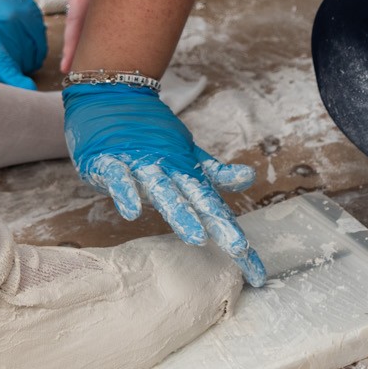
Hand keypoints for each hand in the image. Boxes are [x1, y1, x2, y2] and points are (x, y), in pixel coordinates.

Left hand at [0, 0, 45, 87]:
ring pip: (32, 57)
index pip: (4, 59)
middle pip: (19, 63)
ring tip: (7, 57)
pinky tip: (19, 49)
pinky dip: (32, 54)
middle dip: (10, 74)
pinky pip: (40, 47)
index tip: (25, 91)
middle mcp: (9, 24)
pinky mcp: (34, 16)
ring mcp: (24, 20)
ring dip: (22, 65)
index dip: (14, 78)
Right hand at [59, 0, 109, 71]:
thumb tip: (137, 28)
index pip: (75, 25)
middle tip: (78, 70)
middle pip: (76, 21)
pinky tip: (99, 20)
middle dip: (78, 45)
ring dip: (86, 28)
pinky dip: (88, 12)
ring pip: (80, 10)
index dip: (73, 48)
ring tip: (91, 50)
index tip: (69, 69)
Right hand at [64, 82, 267, 285]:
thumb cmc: (149, 134)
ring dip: (178, 211)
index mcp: (187, 173)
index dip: (236, 238)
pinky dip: (125, 192)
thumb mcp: (184, 154)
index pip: (216, 209)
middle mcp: (169, 170)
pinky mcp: (110, 161)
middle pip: (196, 200)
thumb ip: (212, 172)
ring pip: (162, 189)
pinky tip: (131, 211)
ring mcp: (140, 164)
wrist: (112, 96)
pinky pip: (119, 178)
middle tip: (239, 249)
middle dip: (218, 225)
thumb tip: (249, 179)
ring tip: (194, 235)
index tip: (257, 272)